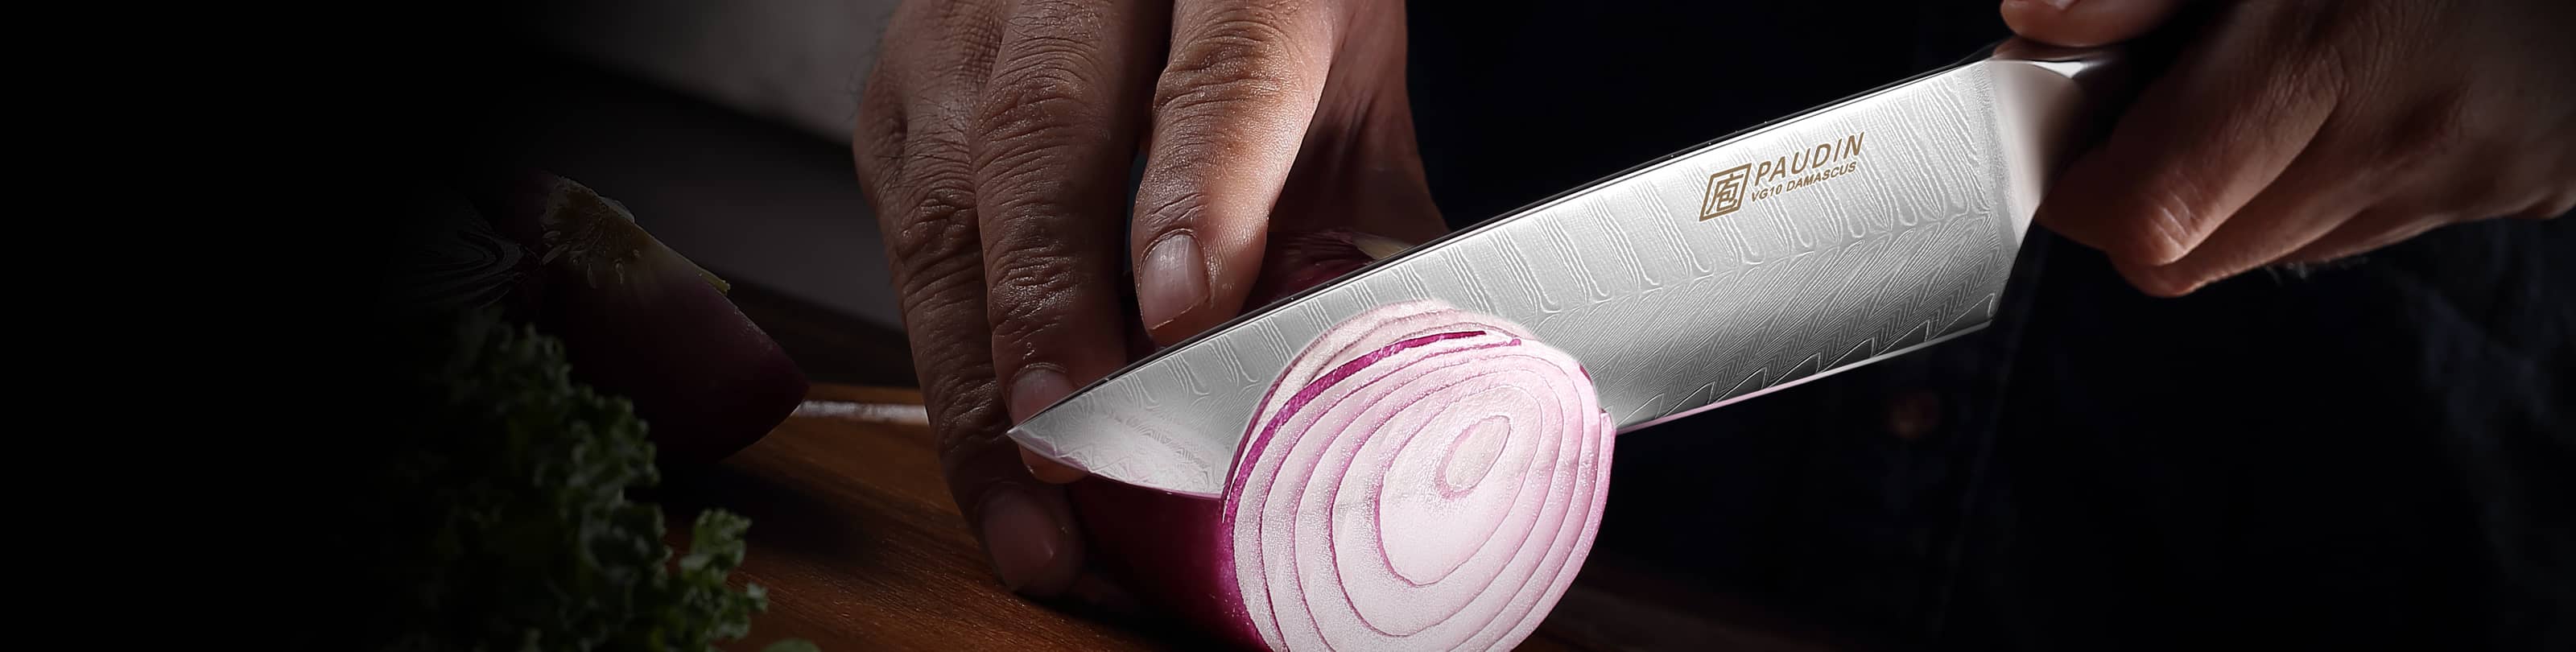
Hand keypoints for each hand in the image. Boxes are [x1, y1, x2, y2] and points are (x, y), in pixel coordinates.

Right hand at [850, 0, 1445, 598]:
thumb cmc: (1280, 46)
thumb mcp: (1353, 104)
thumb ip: (1372, 220)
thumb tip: (1410, 391)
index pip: (1218, 71)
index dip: (1199, 191)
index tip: (1187, 314)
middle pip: (1041, 133)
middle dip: (1046, 303)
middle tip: (1070, 439)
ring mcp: (964, 40)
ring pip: (945, 203)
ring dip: (980, 377)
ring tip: (1029, 515)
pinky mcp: (902, 110)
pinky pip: (908, 249)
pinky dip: (953, 377)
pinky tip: (995, 474)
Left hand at [2002, 0, 2574, 295]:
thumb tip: (2033, 22)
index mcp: (2330, 53)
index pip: (2144, 214)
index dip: (2081, 188)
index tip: (2074, 128)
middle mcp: (2399, 137)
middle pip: (2189, 258)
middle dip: (2144, 195)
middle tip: (2161, 100)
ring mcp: (2467, 177)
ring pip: (2276, 248)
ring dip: (2237, 189)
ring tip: (2278, 79)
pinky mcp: (2520, 187)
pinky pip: (2368, 221)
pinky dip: (2330, 175)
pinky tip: (2361, 88)